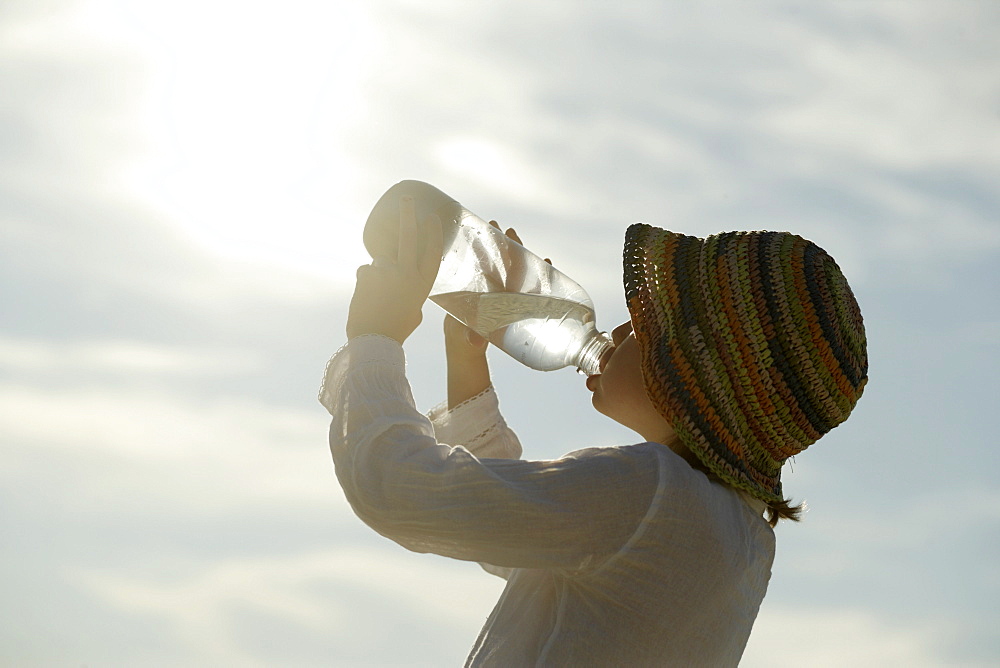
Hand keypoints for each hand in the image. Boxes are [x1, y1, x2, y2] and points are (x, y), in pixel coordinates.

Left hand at [346, 196, 442, 343]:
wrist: (373, 340)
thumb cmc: (396, 330)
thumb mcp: (414, 313)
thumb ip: (411, 294)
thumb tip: (403, 285)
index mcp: (422, 284)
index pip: (431, 253)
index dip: (433, 234)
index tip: (431, 217)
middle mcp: (407, 273)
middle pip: (407, 236)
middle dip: (407, 214)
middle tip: (405, 198)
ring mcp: (386, 271)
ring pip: (380, 262)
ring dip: (377, 276)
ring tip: (377, 300)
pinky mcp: (366, 273)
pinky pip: (365, 272)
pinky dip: (364, 283)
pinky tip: (366, 300)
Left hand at [443, 222, 541, 357]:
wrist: (467, 348)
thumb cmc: (461, 335)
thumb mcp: (464, 336)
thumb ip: (470, 337)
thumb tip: (475, 342)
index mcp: (479, 291)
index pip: (485, 266)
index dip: (487, 249)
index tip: (488, 231)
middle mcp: (493, 290)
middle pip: (502, 263)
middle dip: (507, 246)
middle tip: (510, 230)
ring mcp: (507, 296)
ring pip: (517, 271)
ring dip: (522, 256)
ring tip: (531, 248)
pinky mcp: (519, 306)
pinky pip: (532, 288)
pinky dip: (541, 276)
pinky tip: (547, 263)